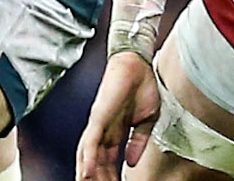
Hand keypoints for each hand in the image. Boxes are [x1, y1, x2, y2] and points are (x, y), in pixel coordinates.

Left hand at [75, 52, 160, 180]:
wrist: (139, 64)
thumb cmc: (142, 86)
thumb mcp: (146, 121)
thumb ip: (138, 142)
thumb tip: (132, 163)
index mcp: (115, 130)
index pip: (109, 159)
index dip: (110, 174)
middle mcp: (104, 129)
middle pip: (97, 161)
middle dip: (99, 178)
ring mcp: (99, 123)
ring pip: (88, 155)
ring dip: (89, 173)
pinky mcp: (98, 116)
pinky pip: (90, 141)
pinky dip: (87, 158)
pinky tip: (87, 173)